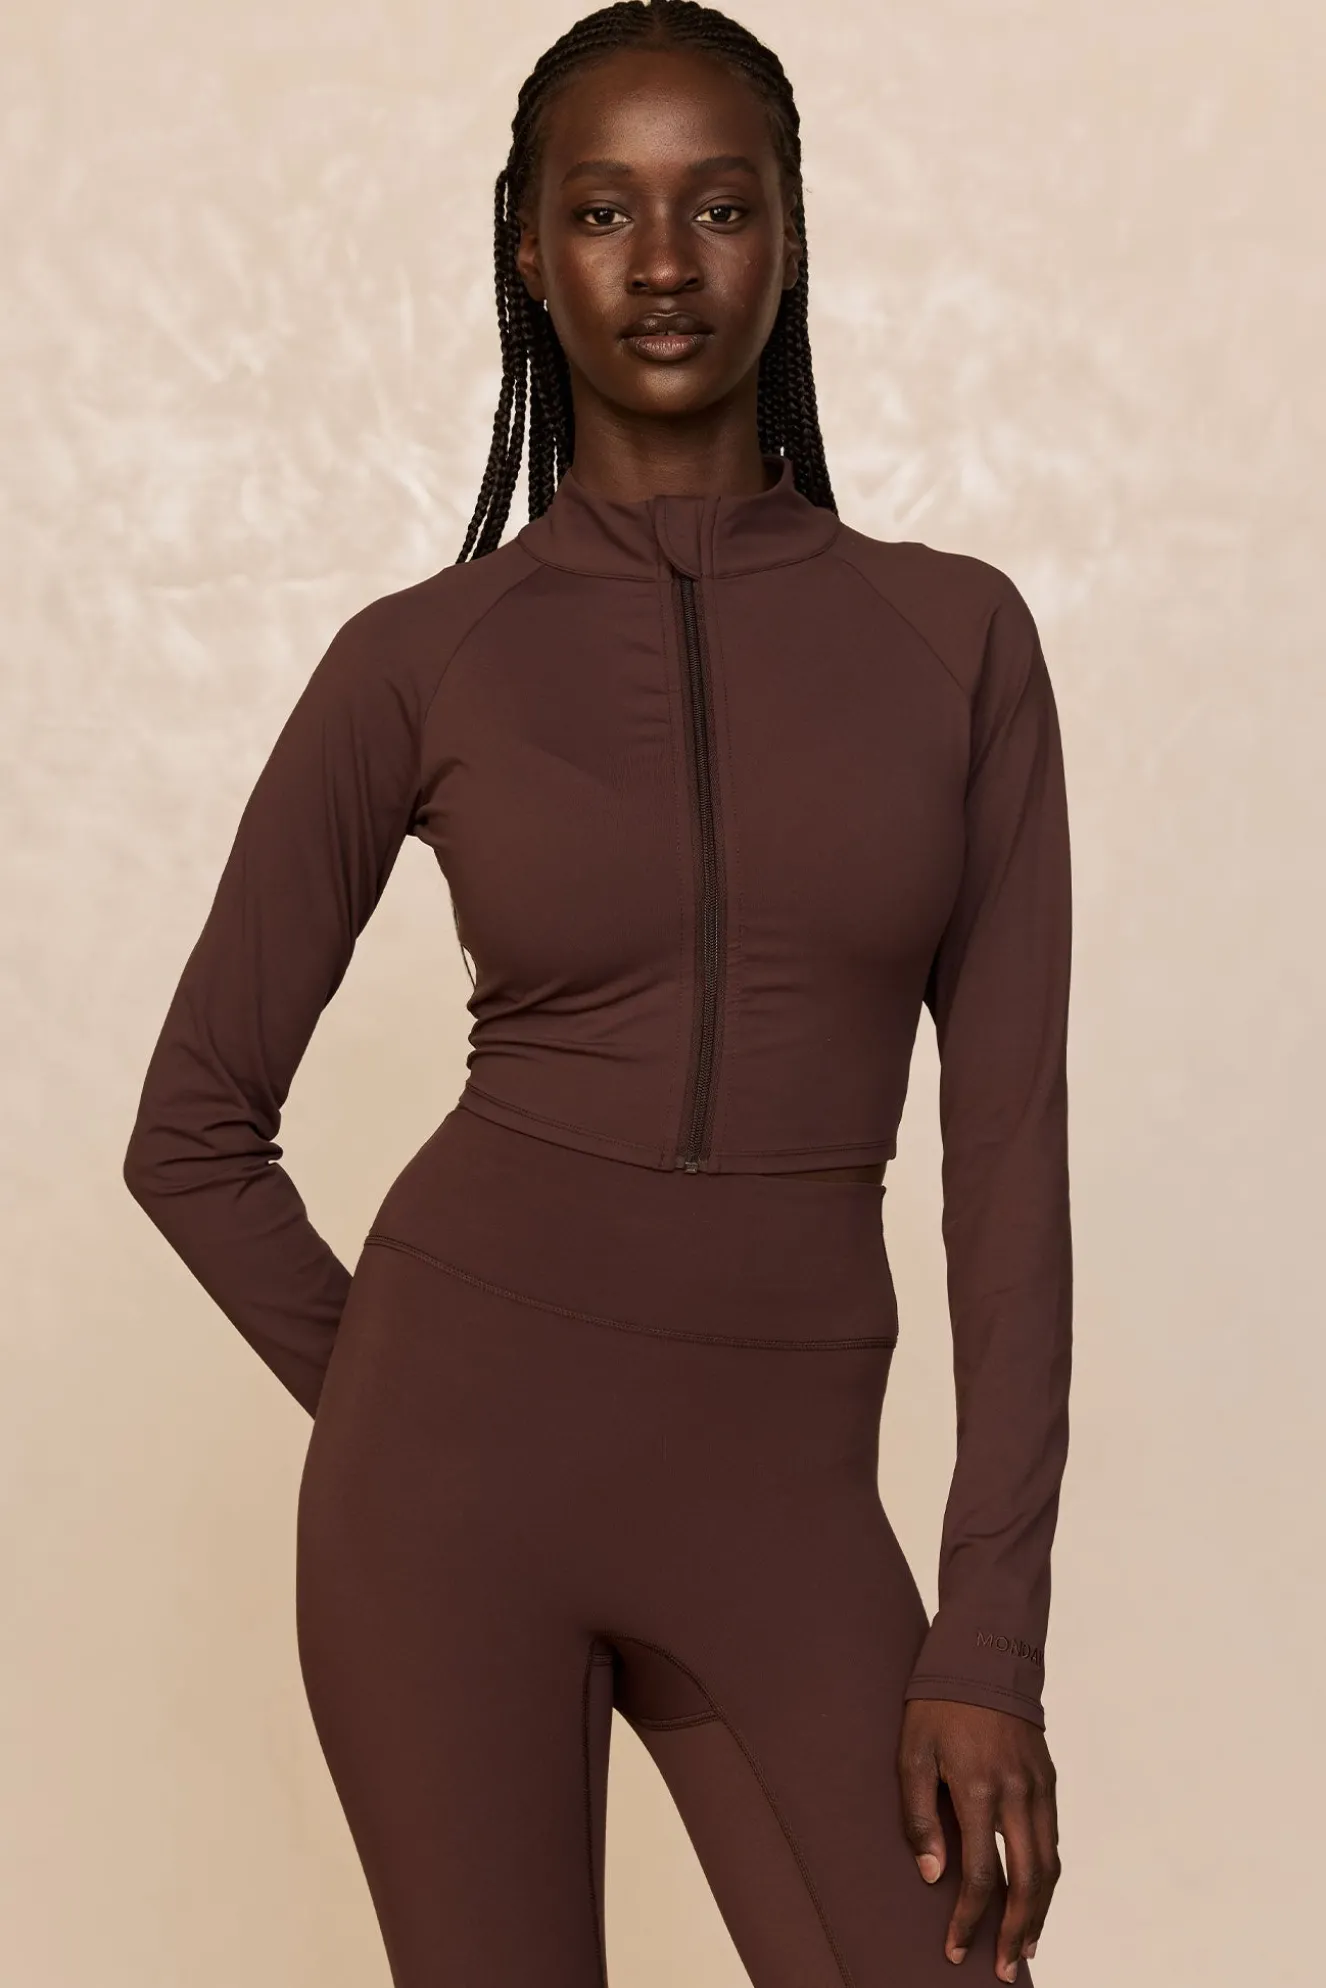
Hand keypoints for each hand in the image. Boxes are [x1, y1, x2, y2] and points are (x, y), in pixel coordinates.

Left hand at [898, 1697, 1059, 1980]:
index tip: (956, 1949)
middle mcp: (1017, 1793)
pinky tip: (1038, 1895)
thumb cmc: (938, 1703)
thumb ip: (918, 1815)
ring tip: (1025, 1945)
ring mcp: (1039, 1787)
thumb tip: (931, 1874)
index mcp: (979, 1789)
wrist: (984, 1653)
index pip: (979, 1875)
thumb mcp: (912, 1752)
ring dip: (1040, 1912)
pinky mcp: (1049, 1778)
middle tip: (1003, 1969)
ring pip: (1050, 1865)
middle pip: (1028, 1882)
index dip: (968, 1920)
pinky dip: (1049, 1876)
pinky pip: (1055, 1839)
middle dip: (1015, 1931)